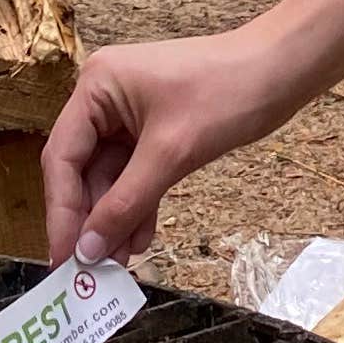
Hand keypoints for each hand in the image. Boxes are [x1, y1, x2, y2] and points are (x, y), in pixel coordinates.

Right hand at [41, 22, 306, 262]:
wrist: (282, 70)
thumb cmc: (227, 95)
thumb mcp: (171, 153)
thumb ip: (125, 203)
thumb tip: (87, 251)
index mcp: (96, 87)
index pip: (62, 157)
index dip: (61, 212)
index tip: (64, 260)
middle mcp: (104, 98)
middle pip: (82, 170)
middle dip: (90, 220)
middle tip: (92, 272)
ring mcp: (129, 114)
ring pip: (109, 178)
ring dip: (115, 219)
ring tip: (120, 265)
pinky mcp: (154, 130)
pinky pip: (135, 174)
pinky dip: (137, 205)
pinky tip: (140, 240)